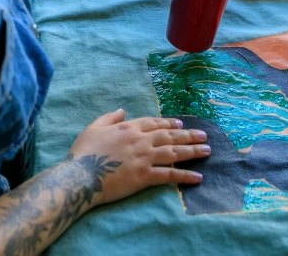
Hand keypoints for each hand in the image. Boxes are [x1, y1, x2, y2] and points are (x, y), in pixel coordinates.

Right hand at [67, 109, 209, 207]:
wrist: (80, 176)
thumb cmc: (83, 152)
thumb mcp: (93, 128)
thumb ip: (108, 118)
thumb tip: (122, 110)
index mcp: (128, 127)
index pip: (154, 123)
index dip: (169, 124)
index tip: (181, 125)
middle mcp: (140, 140)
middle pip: (169, 136)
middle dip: (189, 135)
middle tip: (204, 135)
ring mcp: (144, 158)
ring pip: (174, 152)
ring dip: (192, 151)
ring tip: (207, 150)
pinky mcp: (145, 176)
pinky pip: (169, 175)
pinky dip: (184, 175)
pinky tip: (197, 177)